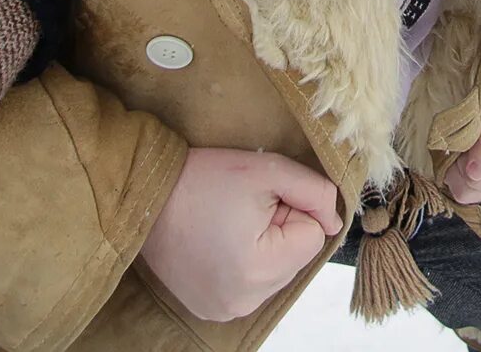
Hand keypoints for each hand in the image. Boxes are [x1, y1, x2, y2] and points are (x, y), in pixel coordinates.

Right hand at [141, 148, 342, 322]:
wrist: (146, 195)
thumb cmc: (205, 179)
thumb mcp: (270, 170)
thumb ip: (316, 192)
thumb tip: (334, 223)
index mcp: (258, 271)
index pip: (312, 236)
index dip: (291, 209)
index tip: (257, 201)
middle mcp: (243, 302)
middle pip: (295, 257)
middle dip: (279, 229)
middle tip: (240, 211)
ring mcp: (225, 310)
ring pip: (277, 270)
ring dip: (264, 246)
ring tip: (227, 226)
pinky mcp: (213, 309)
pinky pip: (253, 283)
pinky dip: (245, 262)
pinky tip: (219, 243)